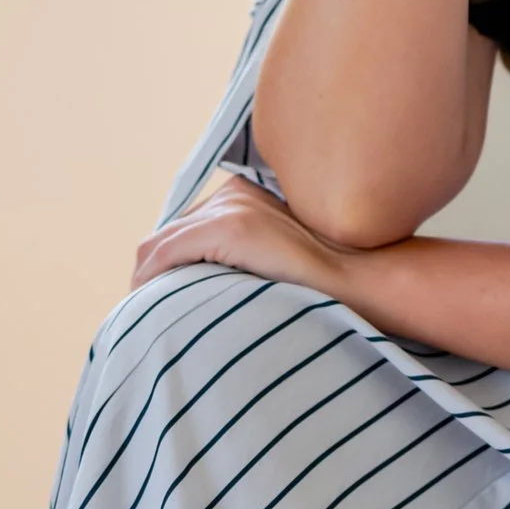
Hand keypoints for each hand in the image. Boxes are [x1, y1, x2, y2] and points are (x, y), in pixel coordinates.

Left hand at [131, 173, 356, 295]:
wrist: (363, 278)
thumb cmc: (328, 281)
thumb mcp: (279, 257)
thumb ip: (247, 257)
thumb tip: (212, 285)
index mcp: (246, 193)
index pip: (187, 226)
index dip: (169, 264)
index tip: (164, 298)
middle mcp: (234, 192)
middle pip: (169, 233)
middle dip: (153, 273)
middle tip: (148, 313)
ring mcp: (233, 206)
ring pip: (161, 244)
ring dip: (148, 280)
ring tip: (146, 316)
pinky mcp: (232, 226)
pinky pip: (168, 253)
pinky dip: (152, 280)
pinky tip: (152, 304)